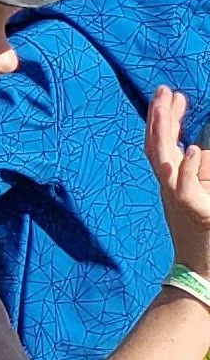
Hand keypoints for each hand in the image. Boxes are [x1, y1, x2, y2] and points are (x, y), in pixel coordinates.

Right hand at [148, 87, 209, 277]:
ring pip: (163, 162)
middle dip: (159, 116)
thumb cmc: (203, 232)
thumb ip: (200, 172)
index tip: (173, 94)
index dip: (165, 118)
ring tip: (170, 106)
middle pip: (156, 147)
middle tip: (164, 90)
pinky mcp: (193, 213)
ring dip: (164, 132)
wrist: (202, 269)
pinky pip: (185, 189)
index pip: (163, 144)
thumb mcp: (201, 194)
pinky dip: (187, 169)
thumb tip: (197, 149)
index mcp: (172, 181)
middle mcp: (169, 188)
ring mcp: (177, 200)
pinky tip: (192, 149)